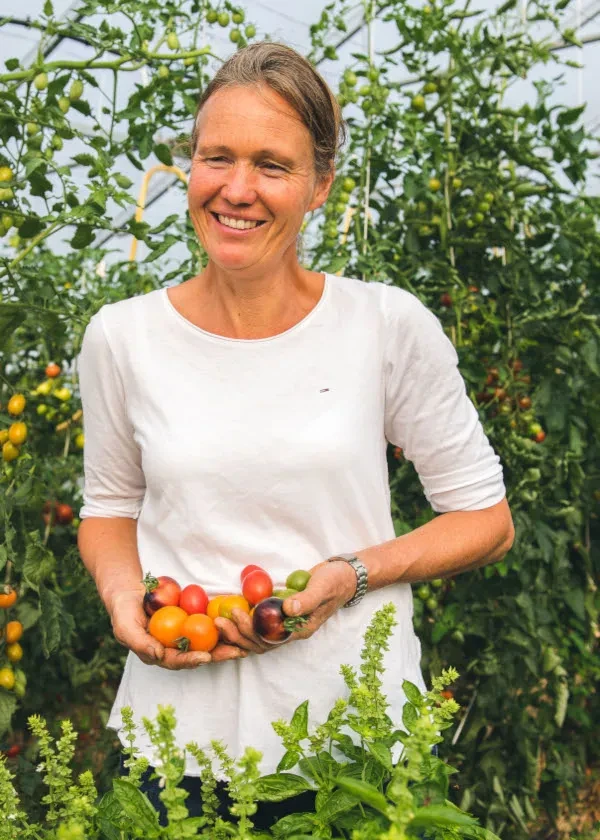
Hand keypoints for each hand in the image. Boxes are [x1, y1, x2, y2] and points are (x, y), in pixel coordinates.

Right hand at [108, 589, 245, 668]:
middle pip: (198, 655)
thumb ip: (139, 642)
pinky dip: (223, 626)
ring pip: (207, 642)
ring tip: (244, 643)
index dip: (192, 660)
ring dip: (226, 643)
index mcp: (158, 654)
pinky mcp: (191, 621)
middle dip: (219, 655)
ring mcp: (183, 635)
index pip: (177, 661)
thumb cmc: (123, 611)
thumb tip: (157, 655)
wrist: (129, 593)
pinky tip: (237, 624)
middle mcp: (173, 647)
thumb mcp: (125, 626)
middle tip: (237, 652)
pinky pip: (208, 625)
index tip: (206, 657)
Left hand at [215, 559, 356, 651]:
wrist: (342, 575)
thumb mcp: (323, 588)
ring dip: (237, 631)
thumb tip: (287, 609)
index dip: (251, 632)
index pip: (270, 640)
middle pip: (259, 642)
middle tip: (219, 621)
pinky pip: (259, 622)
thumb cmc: (335, 581)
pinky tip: (231, 611)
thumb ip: (307, 600)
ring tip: (220, 620)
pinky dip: (244, 621)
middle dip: (237, 635)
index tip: (237, 615)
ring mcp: (284, 623)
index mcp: (300, 630)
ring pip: (256, 635)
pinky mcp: (280, 612)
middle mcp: (290, 631)